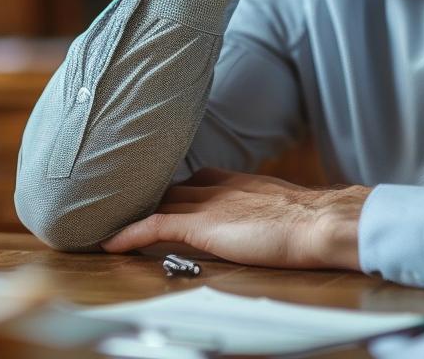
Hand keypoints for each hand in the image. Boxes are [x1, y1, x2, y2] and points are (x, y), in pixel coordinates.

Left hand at [100, 168, 370, 270]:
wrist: (320, 222)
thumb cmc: (315, 220)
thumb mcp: (287, 207)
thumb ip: (269, 209)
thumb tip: (273, 222)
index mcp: (239, 181)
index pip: (196, 179)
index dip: (174, 188)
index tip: (158, 192)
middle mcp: (218, 186)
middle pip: (171, 188)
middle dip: (146, 197)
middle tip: (119, 202)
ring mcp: (208, 204)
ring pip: (157, 203)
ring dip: (132, 212)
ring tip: (103, 219)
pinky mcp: (201, 225)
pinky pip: (154, 226)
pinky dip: (130, 233)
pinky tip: (110, 243)